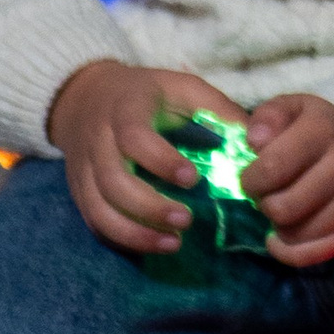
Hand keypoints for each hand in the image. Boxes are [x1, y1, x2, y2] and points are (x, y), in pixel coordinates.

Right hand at [47, 60, 242, 257]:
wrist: (87, 98)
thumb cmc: (148, 94)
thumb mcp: (183, 88)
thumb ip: (217, 109)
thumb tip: (255, 141)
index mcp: (125, 110)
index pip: (134, 137)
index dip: (161, 160)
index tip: (193, 179)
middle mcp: (98, 141)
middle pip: (113, 180)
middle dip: (149, 206)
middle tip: (186, 221)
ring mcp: (83, 169)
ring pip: (99, 208)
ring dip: (134, 232)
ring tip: (172, 244)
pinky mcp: (78, 191)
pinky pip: (93, 221)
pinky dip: (120, 238)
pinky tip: (150, 245)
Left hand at [245, 93, 333, 268]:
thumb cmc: (314, 126)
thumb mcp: (290, 108)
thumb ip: (268, 117)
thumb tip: (255, 140)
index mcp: (324, 129)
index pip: (273, 168)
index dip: (251, 179)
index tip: (250, 176)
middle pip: (282, 208)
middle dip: (264, 203)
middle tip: (267, 193)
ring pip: (295, 234)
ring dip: (279, 225)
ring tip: (283, 206)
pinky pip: (313, 255)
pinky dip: (290, 250)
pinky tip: (284, 235)